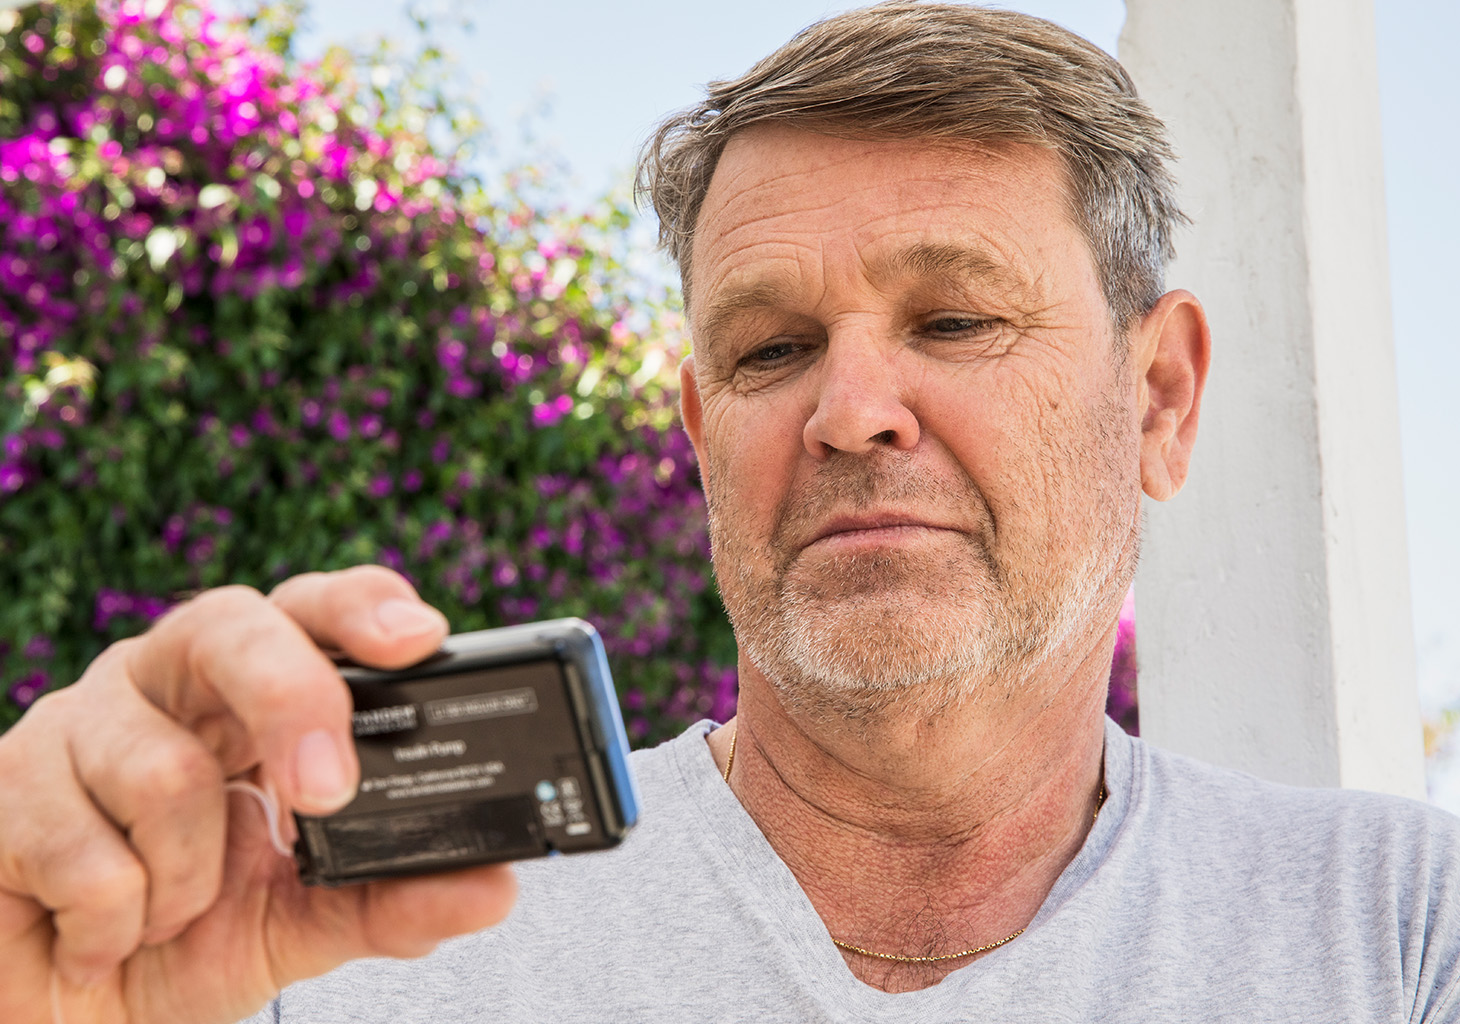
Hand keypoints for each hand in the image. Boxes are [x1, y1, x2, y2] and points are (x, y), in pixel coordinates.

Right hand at [0, 566, 518, 1023]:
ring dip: (187, 880)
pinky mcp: (4, 782)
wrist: (60, 1019)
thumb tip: (494, 886)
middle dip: (292, 701)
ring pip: (163, 768)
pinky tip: (101, 932)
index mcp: (253, 697)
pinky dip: (113, 919)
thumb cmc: (183, 943)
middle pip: (232, 624)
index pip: (314, 611)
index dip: (363, 606)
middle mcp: (169, 683)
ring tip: (171, 914)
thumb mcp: (302, 926)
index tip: (419, 638)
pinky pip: (81, 848)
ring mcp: (79, 721)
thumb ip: (390, 901)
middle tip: (326, 794)